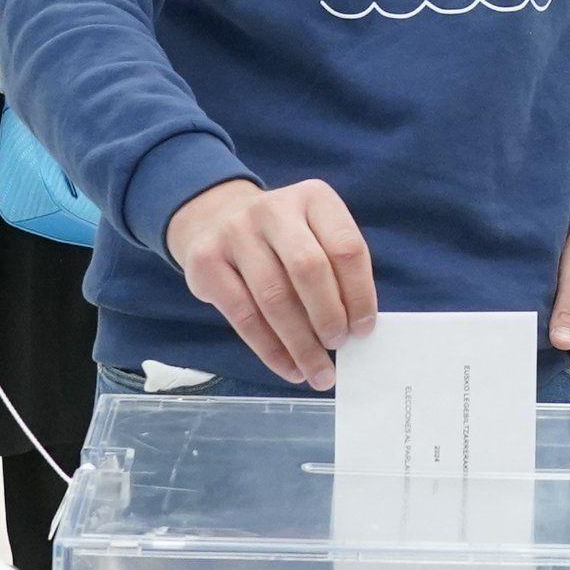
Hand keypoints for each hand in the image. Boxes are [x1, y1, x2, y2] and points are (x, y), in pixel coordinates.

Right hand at [166, 178, 376, 389]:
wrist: (216, 219)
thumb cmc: (283, 240)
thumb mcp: (315, 235)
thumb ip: (336, 272)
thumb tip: (356, 330)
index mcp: (313, 198)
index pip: (346, 248)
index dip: (360, 294)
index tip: (364, 329)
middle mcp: (273, 208)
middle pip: (308, 269)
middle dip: (328, 316)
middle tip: (339, 346)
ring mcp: (235, 231)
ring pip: (274, 297)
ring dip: (301, 344)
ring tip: (319, 371)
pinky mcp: (205, 261)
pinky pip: (244, 316)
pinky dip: (271, 350)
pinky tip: (289, 368)